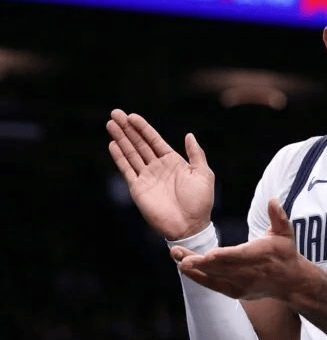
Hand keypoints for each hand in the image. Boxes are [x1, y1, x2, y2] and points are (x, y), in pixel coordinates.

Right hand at [106, 109, 214, 239]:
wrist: (189, 226)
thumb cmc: (200, 202)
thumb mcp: (203, 174)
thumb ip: (196, 154)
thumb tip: (189, 135)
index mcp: (173, 162)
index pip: (154, 140)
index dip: (143, 128)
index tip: (132, 116)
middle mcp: (158, 167)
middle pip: (139, 143)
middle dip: (127, 129)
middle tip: (115, 113)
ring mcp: (147, 177)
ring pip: (131, 153)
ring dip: (121, 139)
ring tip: (110, 124)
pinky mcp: (138, 189)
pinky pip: (127, 170)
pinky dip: (120, 157)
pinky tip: (113, 145)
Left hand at [170, 198, 303, 300]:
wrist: (290, 282)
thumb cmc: (285, 253)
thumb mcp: (285, 232)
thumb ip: (278, 216)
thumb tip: (272, 200)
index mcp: (262, 255)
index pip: (241, 256)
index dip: (223, 257)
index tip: (208, 255)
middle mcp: (250, 272)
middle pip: (221, 267)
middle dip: (198, 261)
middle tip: (178, 253)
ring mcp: (242, 284)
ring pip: (214, 276)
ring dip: (194, 269)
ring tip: (177, 259)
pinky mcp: (236, 292)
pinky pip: (214, 285)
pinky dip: (200, 278)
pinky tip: (185, 270)